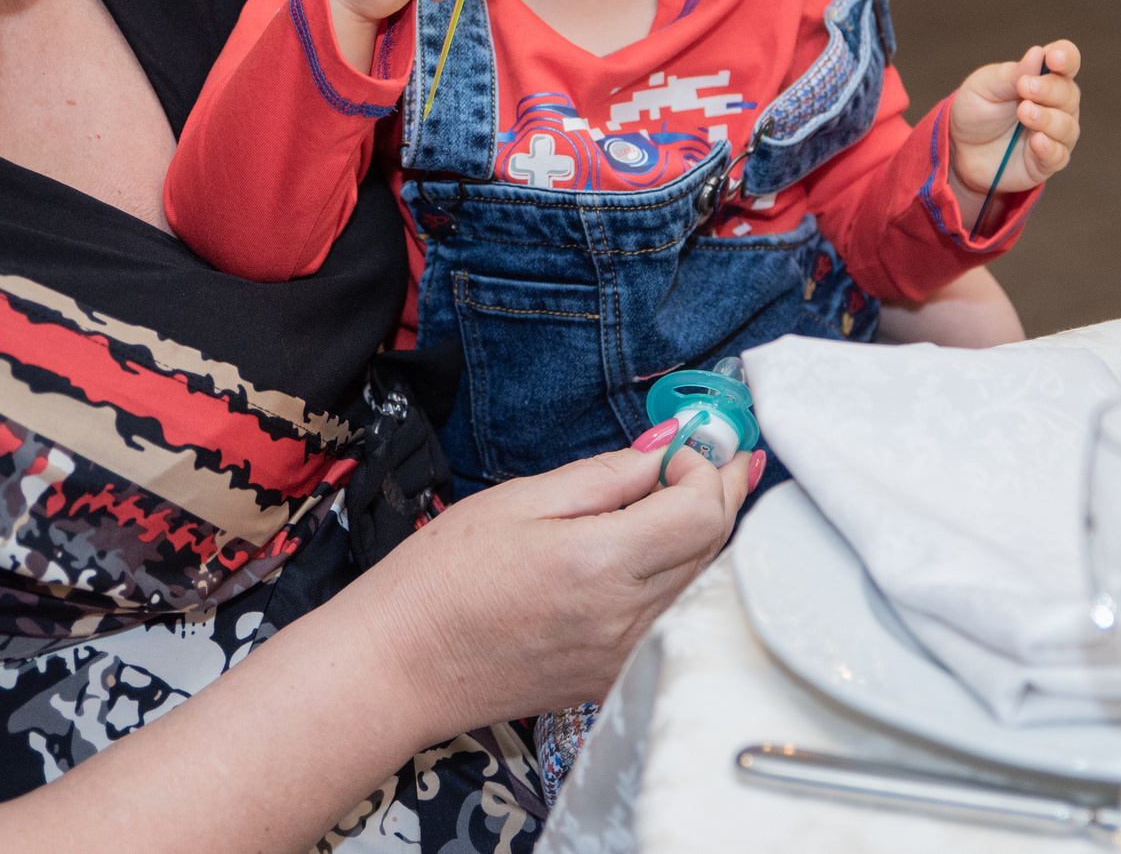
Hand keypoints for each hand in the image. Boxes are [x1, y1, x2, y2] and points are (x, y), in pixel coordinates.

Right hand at [347, 441, 750, 739]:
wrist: (402, 665)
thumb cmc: (442, 578)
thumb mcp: (518, 500)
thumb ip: (603, 476)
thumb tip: (665, 447)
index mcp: (601, 564)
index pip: (701, 512)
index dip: (704, 467)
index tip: (683, 442)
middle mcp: (626, 618)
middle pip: (713, 547)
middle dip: (717, 492)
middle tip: (707, 453)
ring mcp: (624, 656)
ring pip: (699, 583)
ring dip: (700, 533)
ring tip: (682, 490)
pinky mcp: (613, 677)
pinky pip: (670, 617)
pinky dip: (677, 575)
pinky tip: (653, 546)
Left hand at [950, 39, 1081, 201]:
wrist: (960, 147)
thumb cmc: (977, 109)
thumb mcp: (985, 86)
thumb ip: (1012, 74)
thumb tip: (1038, 53)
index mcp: (1044, 77)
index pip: (1067, 62)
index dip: (1065, 56)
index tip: (1053, 58)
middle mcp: (1057, 104)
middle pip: (1068, 93)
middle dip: (1049, 89)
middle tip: (1025, 87)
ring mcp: (1055, 133)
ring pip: (1066, 125)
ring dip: (1047, 118)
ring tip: (1024, 112)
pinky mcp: (1048, 160)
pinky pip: (1058, 155)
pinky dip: (1050, 148)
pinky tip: (1038, 141)